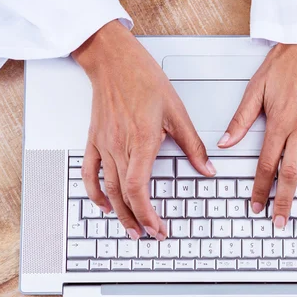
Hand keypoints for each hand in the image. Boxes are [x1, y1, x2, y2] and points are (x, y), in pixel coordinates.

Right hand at [72, 20, 215, 239]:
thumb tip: (207, 168)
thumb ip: (193, 146)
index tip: (158, 228)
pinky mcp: (94, 141)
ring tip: (130, 229)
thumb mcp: (177, 113)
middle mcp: (120, 147)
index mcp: (142, 142)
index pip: (139, 189)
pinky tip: (104, 204)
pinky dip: (95, 192)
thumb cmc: (144, 81)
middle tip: (149, 235)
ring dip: (119, 213)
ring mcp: (104, 145)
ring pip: (108, 189)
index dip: (148, 214)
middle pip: (124, 195)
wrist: (114, 61)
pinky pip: (89, 173)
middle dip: (137, 220)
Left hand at [218, 44, 296, 226]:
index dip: (260, 189)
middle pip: (292, 171)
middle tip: (281, 221)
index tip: (257, 205)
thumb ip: (241, 120)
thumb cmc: (285, 63)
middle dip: (285, 200)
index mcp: (279, 123)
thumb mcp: (255, 89)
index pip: (266, 165)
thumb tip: (225, 143)